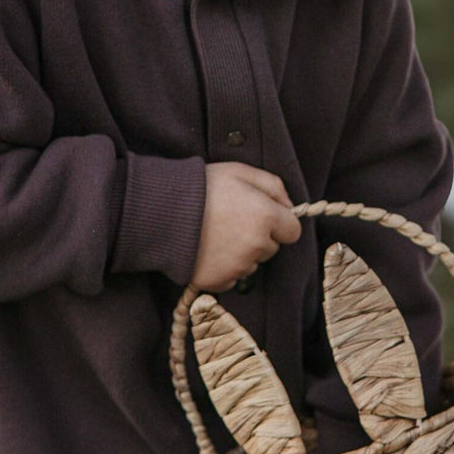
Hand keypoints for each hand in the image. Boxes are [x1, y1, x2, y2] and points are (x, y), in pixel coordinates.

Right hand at [190, 162, 301, 292]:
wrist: (161, 211)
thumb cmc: (202, 186)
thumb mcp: (240, 172)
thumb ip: (273, 186)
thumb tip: (291, 206)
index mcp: (266, 217)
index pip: (292, 231)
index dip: (279, 223)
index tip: (262, 216)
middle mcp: (256, 245)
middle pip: (271, 248)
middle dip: (258, 237)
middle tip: (231, 221)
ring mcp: (237, 266)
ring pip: (251, 264)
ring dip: (241, 254)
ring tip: (215, 234)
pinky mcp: (218, 281)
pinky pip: (231, 278)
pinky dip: (223, 268)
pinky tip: (207, 251)